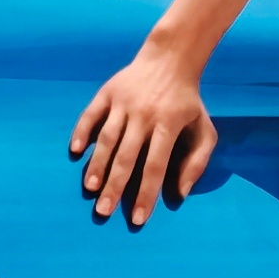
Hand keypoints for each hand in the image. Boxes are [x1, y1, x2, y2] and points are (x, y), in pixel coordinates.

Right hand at [70, 43, 218, 227]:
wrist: (171, 58)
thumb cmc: (187, 102)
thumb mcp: (204, 130)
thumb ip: (197, 162)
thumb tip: (180, 194)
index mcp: (168, 124)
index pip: (155, 165)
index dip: (146, 193)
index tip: (138, 219)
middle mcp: (144, 114)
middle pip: (126, 156)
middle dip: (115, 187)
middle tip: (103, 212)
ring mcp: (123, 102)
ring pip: (106, 137)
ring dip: (97, 164)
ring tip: (90, 189)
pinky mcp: (108, 92)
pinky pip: (91, 114)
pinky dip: (81, 131)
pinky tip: (74, 151)